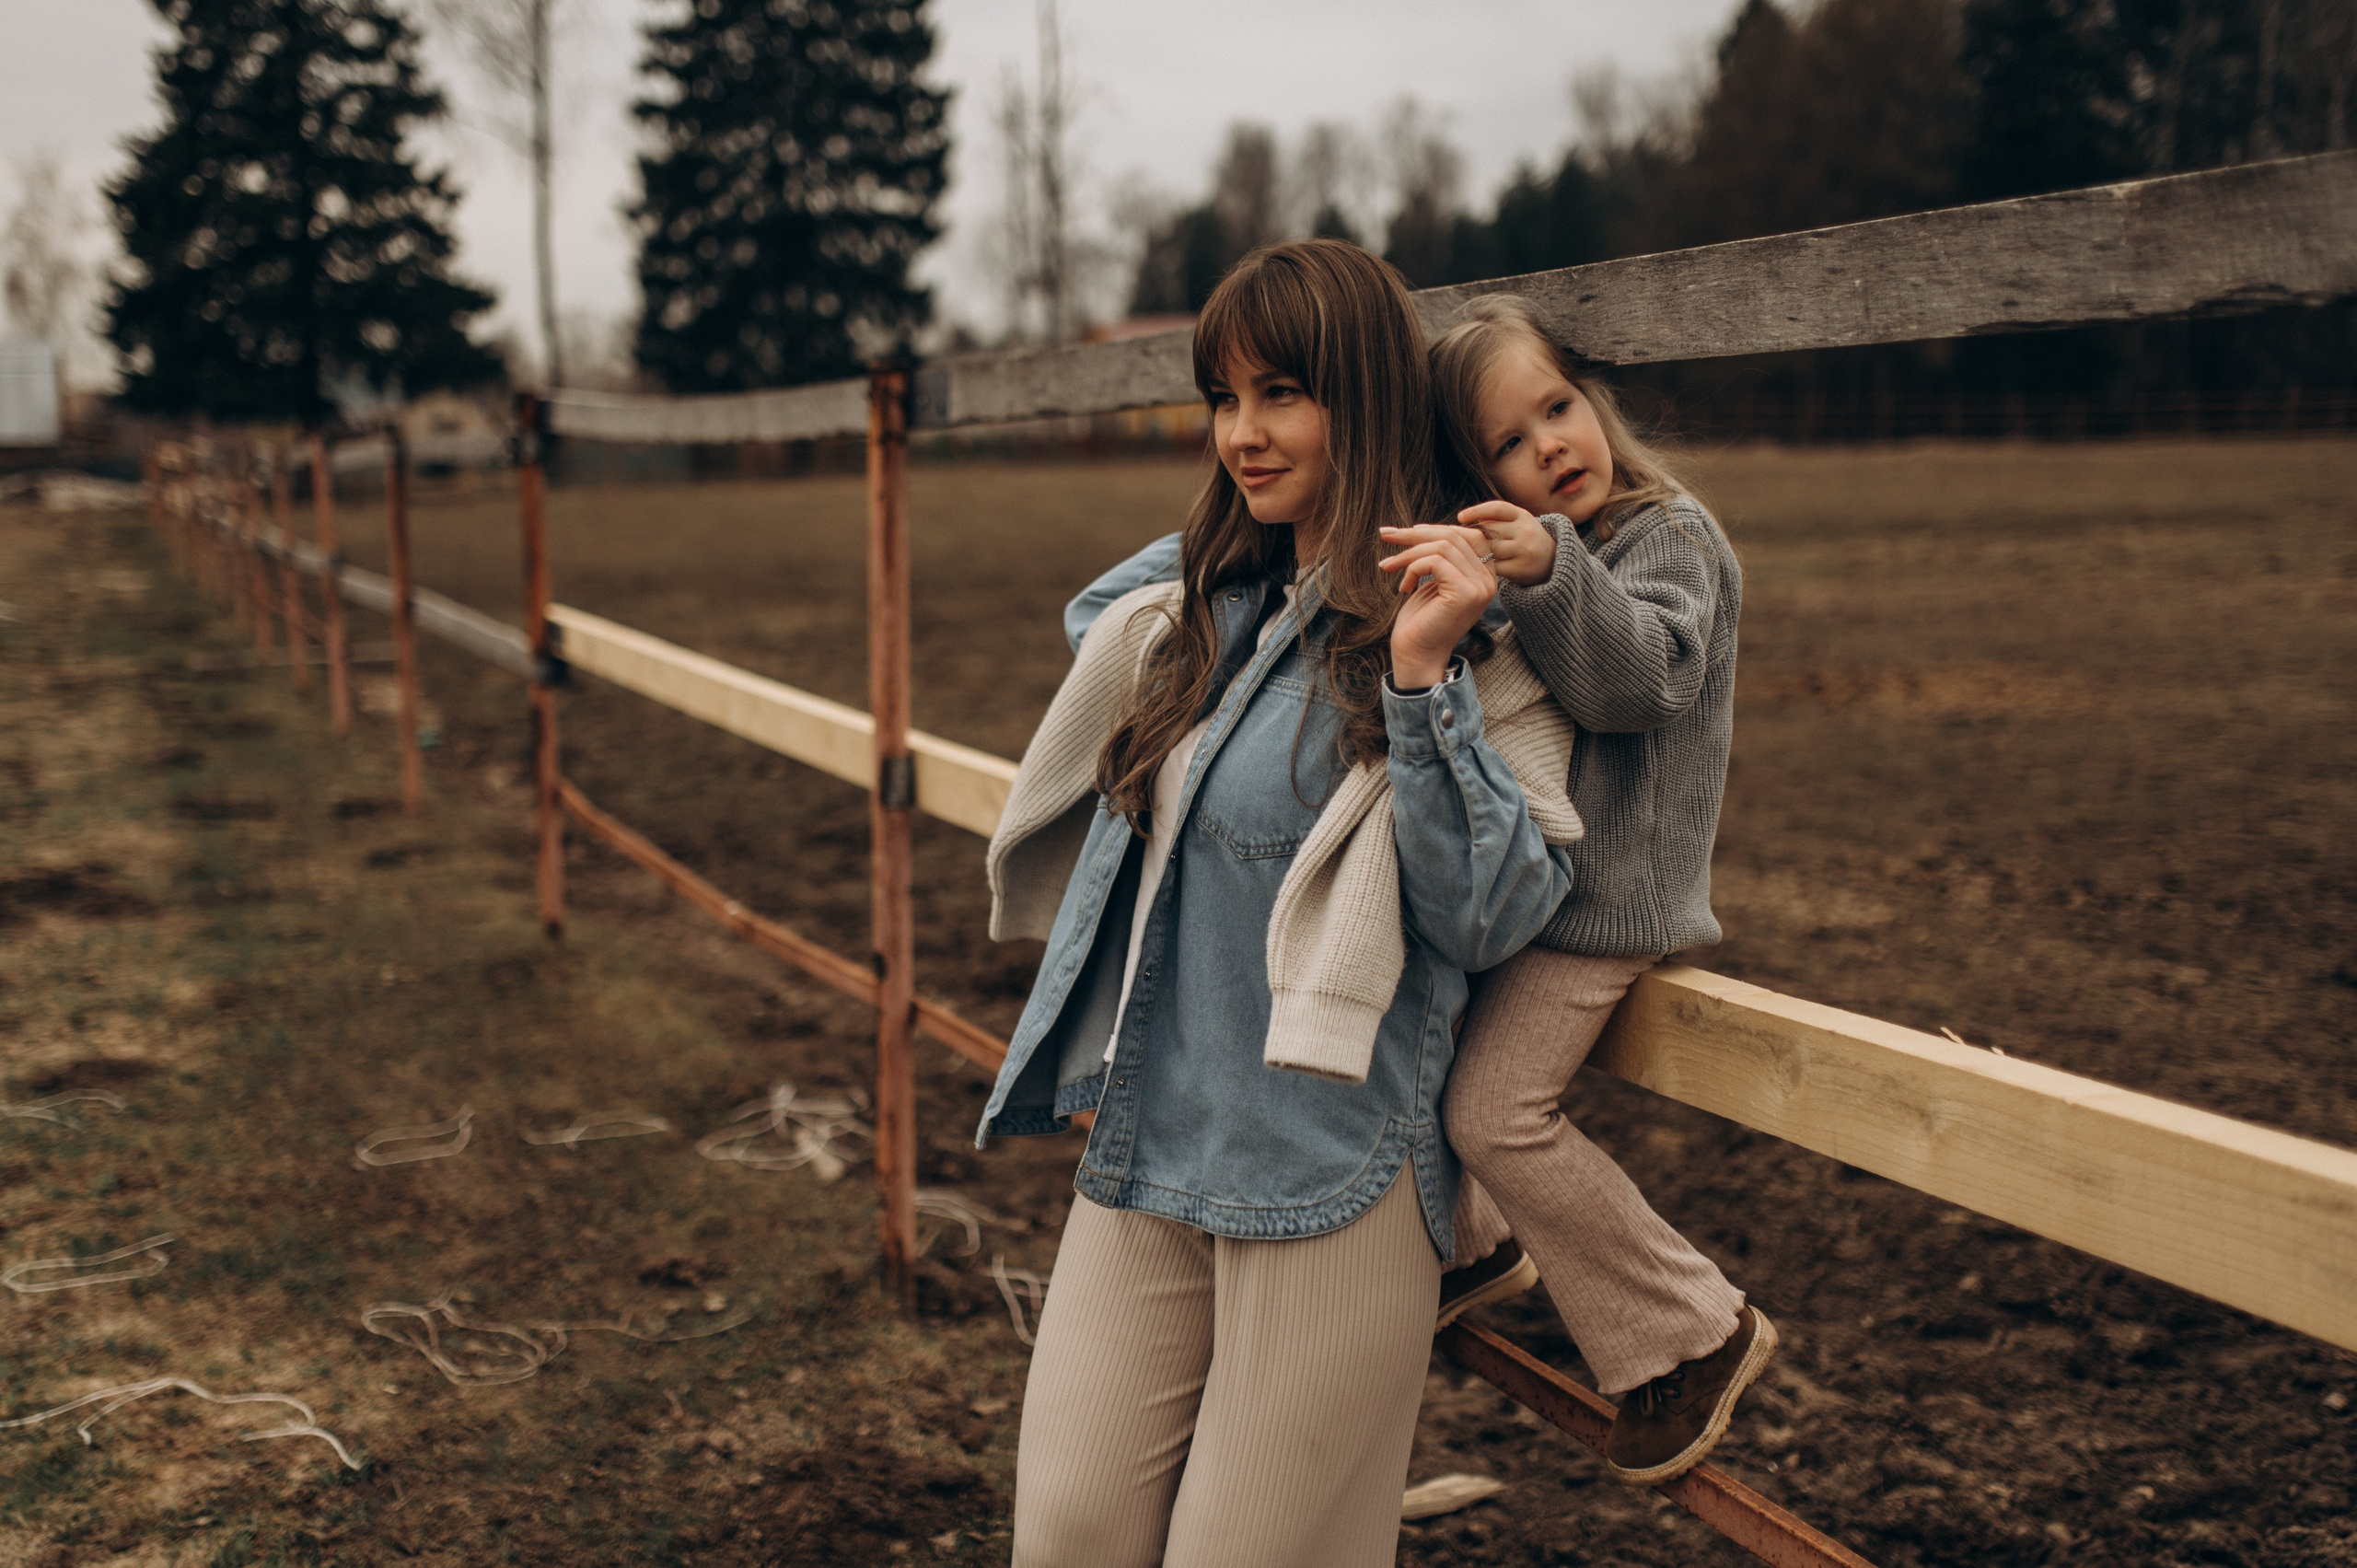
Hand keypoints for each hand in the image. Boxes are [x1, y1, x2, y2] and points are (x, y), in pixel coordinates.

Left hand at [1378, 526, 1496, 688]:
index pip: (1465, 535)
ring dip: (1408, 553)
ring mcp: (1479, 587)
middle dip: (1414, 533)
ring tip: (1388, 567)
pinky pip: (1435, 561)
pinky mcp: (1465, 593)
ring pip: (1441, 546)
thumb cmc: (1420, 622)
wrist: (1416, 657)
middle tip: (1386, 535)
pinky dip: (1412, 568)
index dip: (1433, 528)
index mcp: (1483, 576)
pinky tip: (1404, 587)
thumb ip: (1438, 558)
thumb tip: (1421, 527)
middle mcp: (1487, 581)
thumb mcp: (1431, 582)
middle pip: (1453, 536)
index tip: (1402, 532)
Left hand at [1454, 501, 1555, 586]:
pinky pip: (1493, 567)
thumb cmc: (1523, 539)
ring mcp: (1524, 549)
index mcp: (1522, 515)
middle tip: (1461, 542)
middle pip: (1489, 531)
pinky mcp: (1521, 568)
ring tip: (1469, 555)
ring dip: (1477, 553)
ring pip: (1490, 549)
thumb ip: (1494, 520)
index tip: (1460, 517)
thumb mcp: (1516, 523)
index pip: (1497, 508)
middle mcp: (1525, 530)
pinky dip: (1483, 567)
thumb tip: (1464, 521)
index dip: (1476, 511)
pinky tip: (1479, 567)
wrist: (1552, 561)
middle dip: (1474, 536)